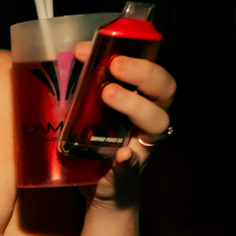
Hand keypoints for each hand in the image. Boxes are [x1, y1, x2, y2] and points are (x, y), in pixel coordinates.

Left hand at [73, 39, 175, 204]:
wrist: (100, 189)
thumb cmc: (98, 142)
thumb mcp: (92, 110)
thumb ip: (87, 86)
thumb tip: (69, 56)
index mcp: (144, 99)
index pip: (153, 68)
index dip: (134, 53)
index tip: (98, 45)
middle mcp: (151, 119)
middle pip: (165, 89)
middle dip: (142, 72)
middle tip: (114, 66)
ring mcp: (143, 145)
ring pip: (157, 121)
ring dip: (135, 105)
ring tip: (108, 94)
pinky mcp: (129, 171)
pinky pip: (134, 163)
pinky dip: (128, 159)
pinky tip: (120, 154)